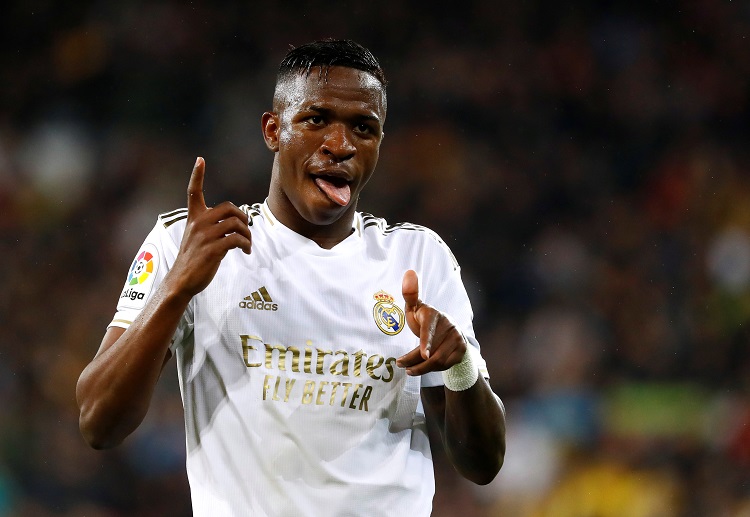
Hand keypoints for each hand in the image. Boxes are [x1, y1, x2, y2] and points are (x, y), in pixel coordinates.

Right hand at [170, 157, 251, 296]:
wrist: (181, 281)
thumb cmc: (193, 260)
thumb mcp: (198, 239)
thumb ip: (212, 228)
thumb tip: (236, 225)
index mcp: (193, 218)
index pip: (193, 192)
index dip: (197, 175)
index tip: (200, 160)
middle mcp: (198, 223)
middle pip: (229, 207)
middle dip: (243, 217)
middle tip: (246, 230)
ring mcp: (205, 236)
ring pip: (236, 224)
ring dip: (247, 234)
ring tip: (247, 245)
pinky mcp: (212, 249)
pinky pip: (237, 239)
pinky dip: (246, 245)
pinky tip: (246, 251)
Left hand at [396, 270, 466, 375]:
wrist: (447, 330)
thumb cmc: (425, 319)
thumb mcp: (415, 307)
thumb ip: (410, 293)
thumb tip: (409, 271)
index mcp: (434, 314)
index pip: (429, 329)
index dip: (426, 342)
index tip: (424, 355)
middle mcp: (449, 325)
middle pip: (429, 351)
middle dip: (413, 360)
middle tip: (400, 364)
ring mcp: (457, 338)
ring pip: (436, 361)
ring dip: (420, 368)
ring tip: (409, 368)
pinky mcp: (462, 350)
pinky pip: (444, 366)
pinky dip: (432, 369)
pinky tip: (424, 366)